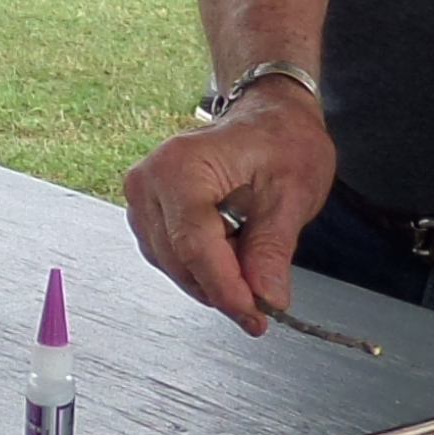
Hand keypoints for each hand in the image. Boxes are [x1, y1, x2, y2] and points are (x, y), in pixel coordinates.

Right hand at [121, 85, 336, 331]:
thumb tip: (267, 297)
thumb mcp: (292, 193)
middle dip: (223, 288)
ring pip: (172, 264)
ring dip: (213, 276)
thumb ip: (273, 248)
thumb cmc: (280, 140)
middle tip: (266, 299)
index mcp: (181, 167)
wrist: (267, 118)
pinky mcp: (146, 211)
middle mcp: (149, 180)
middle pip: (180, 261)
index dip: (226, 290)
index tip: (255, 316)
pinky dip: (202, 265)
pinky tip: (231, 250)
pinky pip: (169, 255)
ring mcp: (142, 196)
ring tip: (253, 255)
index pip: (195, 247)